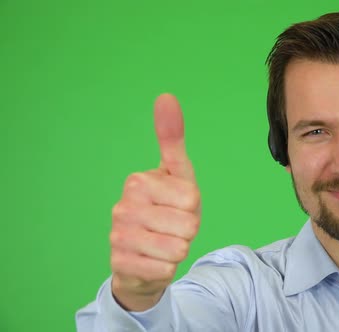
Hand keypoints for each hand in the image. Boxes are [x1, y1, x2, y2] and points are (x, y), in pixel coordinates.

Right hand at [109, 93, 200, 310]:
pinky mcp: (121, 264)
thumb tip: (166, 97)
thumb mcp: (176, 174)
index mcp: (138, 181)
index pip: (192, 197)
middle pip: (188, 224)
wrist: (141, 256)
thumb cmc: (165, 210)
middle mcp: (124, 206)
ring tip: (162, 242)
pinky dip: (166, 268)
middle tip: (170, 227)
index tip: (176, 205)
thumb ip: (171, 138)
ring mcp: (119, 236)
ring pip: (179, 248)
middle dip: (187, 230)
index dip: (192, 206)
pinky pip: (166, 269)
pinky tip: (151, 260)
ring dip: (178, 249)